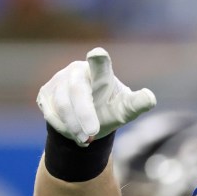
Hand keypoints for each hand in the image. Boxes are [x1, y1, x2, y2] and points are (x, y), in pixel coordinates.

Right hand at [36, 47, 155, 145]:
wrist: (86, 119)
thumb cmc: (109, 108)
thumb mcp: (124, 109)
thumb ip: (136, 104)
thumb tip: (150, 98)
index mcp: (100, 72)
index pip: (100, 65)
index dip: (98, 61)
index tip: (98, 55)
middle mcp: (77, 72)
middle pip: (77, 92)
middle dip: (84, 114)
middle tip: (91, 134)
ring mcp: (58, 81)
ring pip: (62, 105)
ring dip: (74, 126)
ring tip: (86, 140)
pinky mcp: (46, 93)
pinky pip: (51, 113)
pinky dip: (63, 127)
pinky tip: (74, 134)